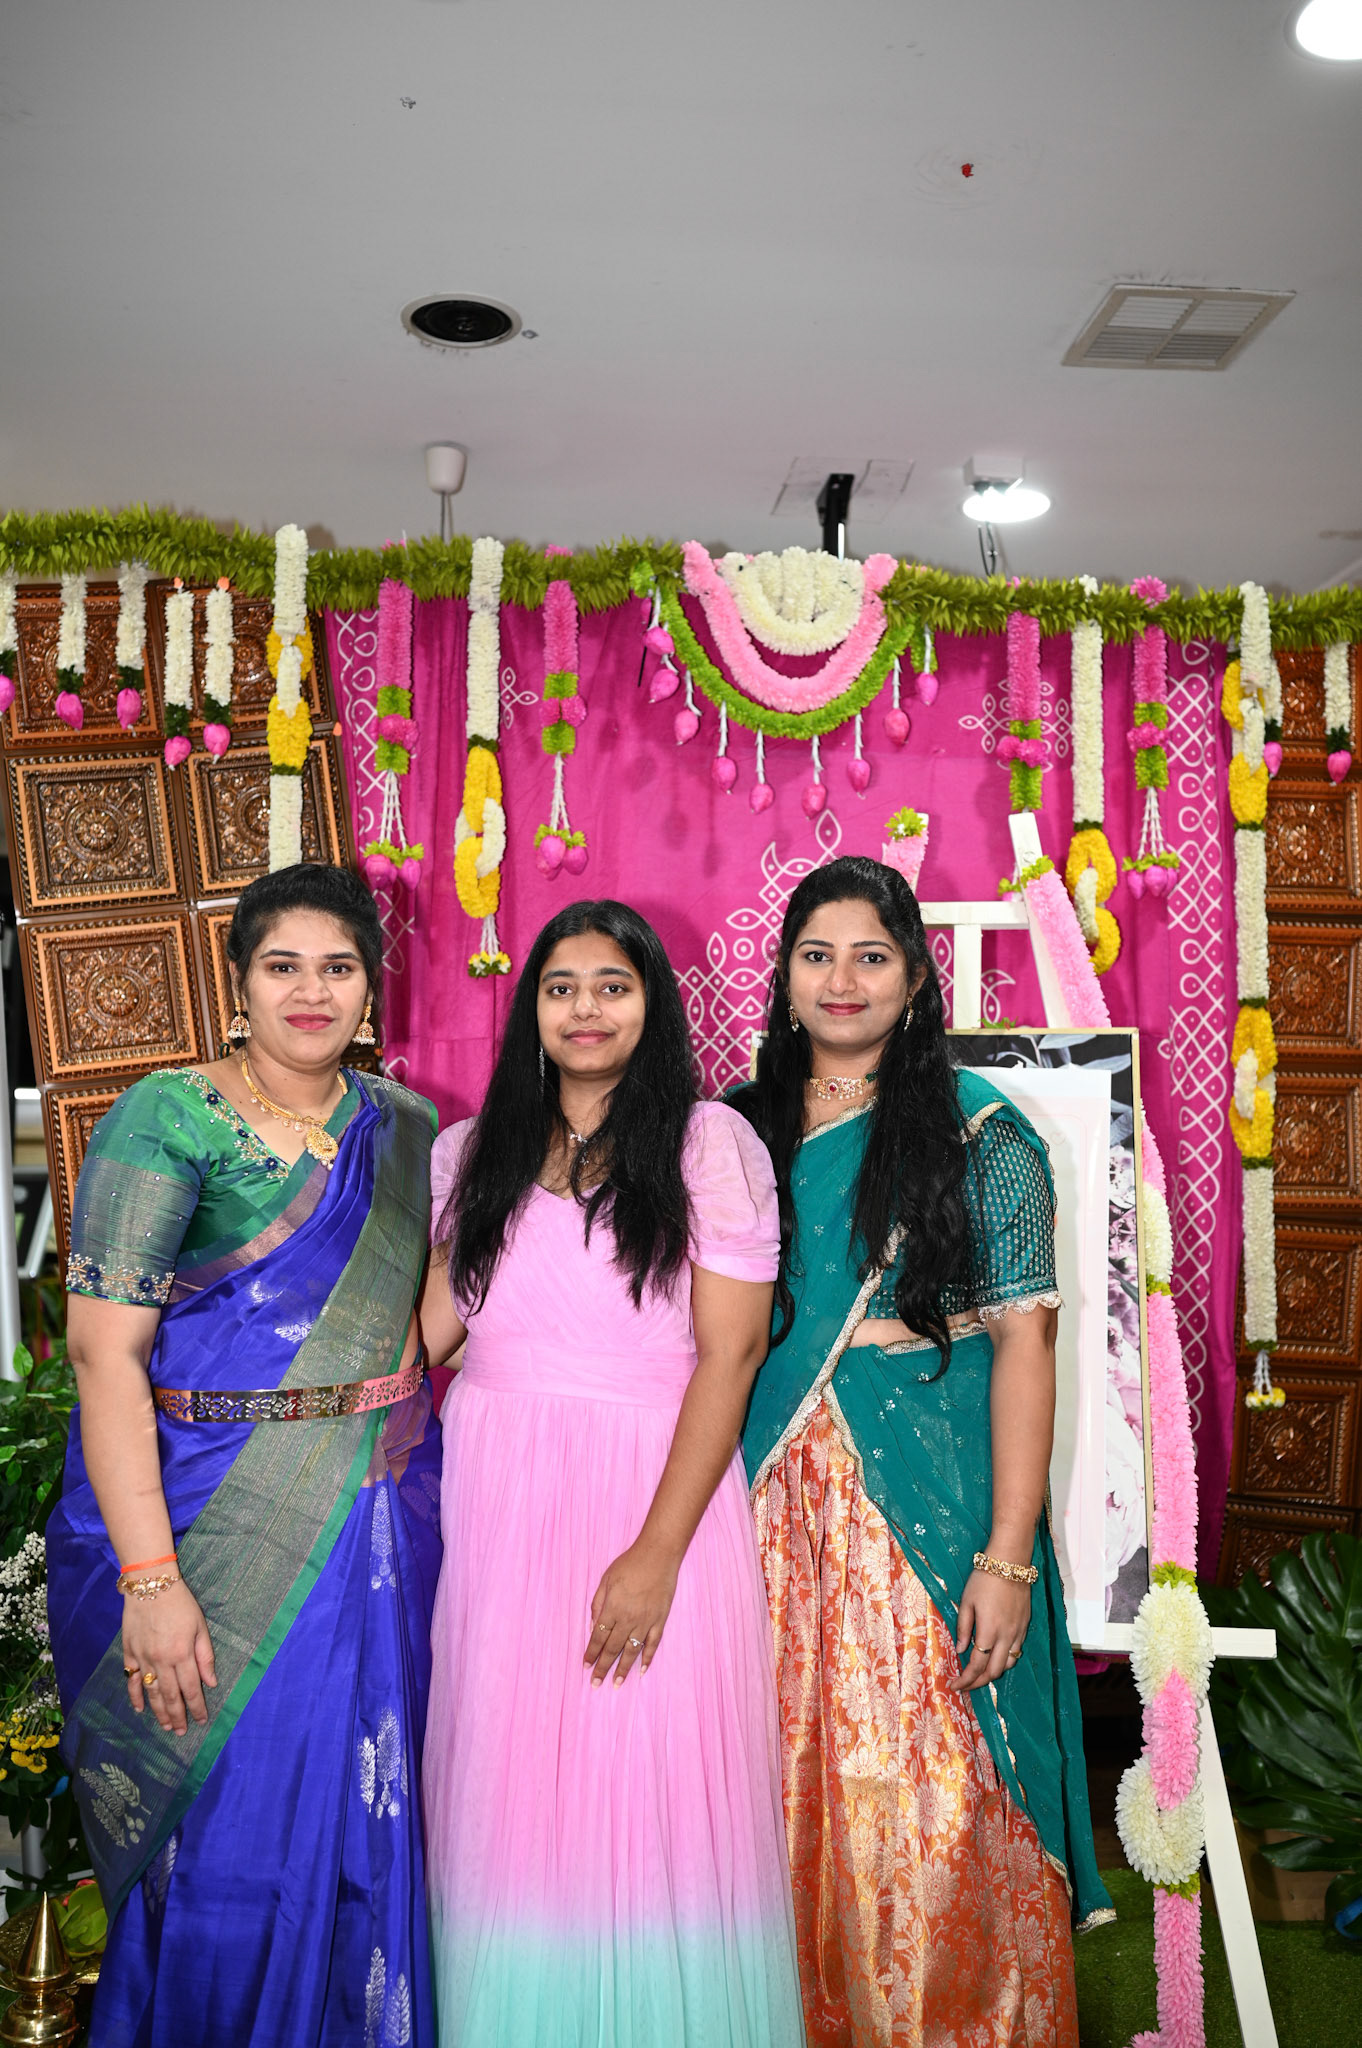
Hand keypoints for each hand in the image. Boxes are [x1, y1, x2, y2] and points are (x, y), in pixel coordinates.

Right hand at [122, 1581, 217, 1734]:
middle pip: (171, 1696)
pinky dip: (135, 1696)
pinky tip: (140, 1709)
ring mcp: (143, 1659)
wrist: (150, 1585)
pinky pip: (133, 1680)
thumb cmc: (180, 1604)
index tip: (201, 1720)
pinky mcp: (129, 1654)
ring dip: (159, 1712)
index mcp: (182, 1654)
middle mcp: (162, 1661)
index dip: (197, 1707)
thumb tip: (211, 1682)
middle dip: (178, 1716)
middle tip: (181, 1732)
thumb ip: (205, 1656)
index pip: (192, 1688)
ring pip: (152, 1692)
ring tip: (165, 1726)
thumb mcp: (200, 1626)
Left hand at [584, 1538, 678, 1687]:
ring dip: (623, 1669)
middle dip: (602, 1667)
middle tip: (595, 1684)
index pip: (598, 1637)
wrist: (658, 1555)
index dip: (591, 1653)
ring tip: (616, 1684)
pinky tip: (641, 1670)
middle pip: (612, 1648)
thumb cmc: (629, 1563)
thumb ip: (598, 1603)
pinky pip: (652, 1644)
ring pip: (631, 1651)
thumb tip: (594, 1625)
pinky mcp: (659, 1620)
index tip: (586, 1666)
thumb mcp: (606, 1579)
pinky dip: (647, 1658)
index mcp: (612, 1608)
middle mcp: (627, 1618)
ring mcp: (645, 1621)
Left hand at [949, 1568, 1030, 1693]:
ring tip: (979, 1673)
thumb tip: (960, 1650)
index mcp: (988, 1631)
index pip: (977, 1665)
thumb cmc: (984, 1580)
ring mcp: (1018, 1633)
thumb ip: (963, 1628)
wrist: (1010, 1563)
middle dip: (978, 1682)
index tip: (954, 1686)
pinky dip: (1005, 1661)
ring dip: (993, 1673)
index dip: (965, 1680)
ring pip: (1008, 1665)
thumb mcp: (966, 1602)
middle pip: (994, 1672)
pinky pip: (1016, 1652)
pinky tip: (995, 1657)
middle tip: (965, 1684)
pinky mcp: (1025, 1627)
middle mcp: (1006, 1637)